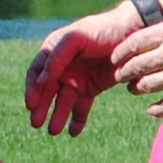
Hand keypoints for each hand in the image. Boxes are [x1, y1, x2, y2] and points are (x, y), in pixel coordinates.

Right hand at [22, 6, 133, 134]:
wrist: (131, 33)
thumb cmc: (100, 30)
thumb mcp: (75, 38)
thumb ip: (57, 57)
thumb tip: (42, 80)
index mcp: (53, 52)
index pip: (36, 73)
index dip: (32, 89)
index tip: (31, 105)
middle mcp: (62, 67)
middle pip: (47, 91)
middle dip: (42, 108)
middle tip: (37, 124)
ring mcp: (77, 79)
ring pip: (64, 102)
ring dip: (58, 116)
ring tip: (54, 131)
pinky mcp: (92, 88)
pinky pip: (81, 106)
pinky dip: (77, 119)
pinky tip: (73, 132)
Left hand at [107, 11, 162, 112]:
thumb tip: (156, 36)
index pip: (134, 42)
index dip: (120, 52)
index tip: (116, 58)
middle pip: (135, 65)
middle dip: (123, 72)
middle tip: (119, 76)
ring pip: (145, 85)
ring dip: (136, 88)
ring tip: (134, 89)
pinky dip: (155, 109)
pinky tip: (152, 109)